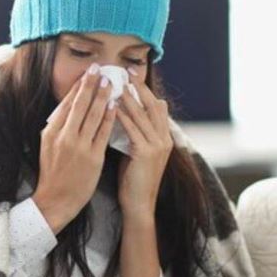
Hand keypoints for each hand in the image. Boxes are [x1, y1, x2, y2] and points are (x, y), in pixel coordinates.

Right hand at [33, 65, 116, 233]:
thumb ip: (57, 126)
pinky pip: (103, 132)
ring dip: (102, 96)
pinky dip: (109, 117)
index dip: (78, 86)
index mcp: (51, 132)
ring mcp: (79, 147)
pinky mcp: (93, 157)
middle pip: (79, 105)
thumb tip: (67, 107)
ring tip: (110, 81)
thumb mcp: (47, 146)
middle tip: (100, 68)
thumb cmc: (53, 173)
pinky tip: (116, 105)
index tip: (87, 72)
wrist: (55, 200)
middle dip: (90, 84)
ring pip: (92, 115)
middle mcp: (64, 137)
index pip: (66, 104)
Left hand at [115, 69, 173, 216]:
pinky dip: (122, 116)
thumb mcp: (137, 152)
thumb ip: (135, 134)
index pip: (156, 107)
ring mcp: (157, 145)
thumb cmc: (134, 180)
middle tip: (125, 72)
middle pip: (152, 105)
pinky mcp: (146, 153)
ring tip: (116, 83)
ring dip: (128, 98)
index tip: (131, 76)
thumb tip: (125, 116)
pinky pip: (133, 129)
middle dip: (139, 87)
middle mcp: (164, 139)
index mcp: (163, 138)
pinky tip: (111, 106)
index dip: (144, 90)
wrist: (139, 205)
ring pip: (142, 115)